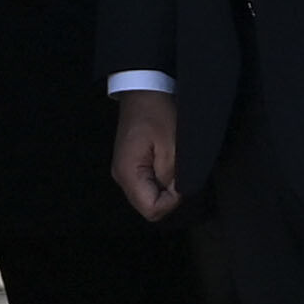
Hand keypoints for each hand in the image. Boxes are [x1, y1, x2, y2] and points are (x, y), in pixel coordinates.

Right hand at [111, 88, 181, 222]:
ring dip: (166, 188)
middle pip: (148, 206)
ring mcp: (124, 171)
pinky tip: (168, 162)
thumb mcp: (173, 148)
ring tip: (174, 164)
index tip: (182, 181)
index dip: (172, 202)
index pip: (151, 210)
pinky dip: (161, 180)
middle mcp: (121, 176)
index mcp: (128, 173)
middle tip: (180, 172)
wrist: (143, 93)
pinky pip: (147, 185)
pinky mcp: (129, 166)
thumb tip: (176, 195)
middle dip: (169, 196)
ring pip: (148, 197)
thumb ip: (173, 178)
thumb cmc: (157, 115)